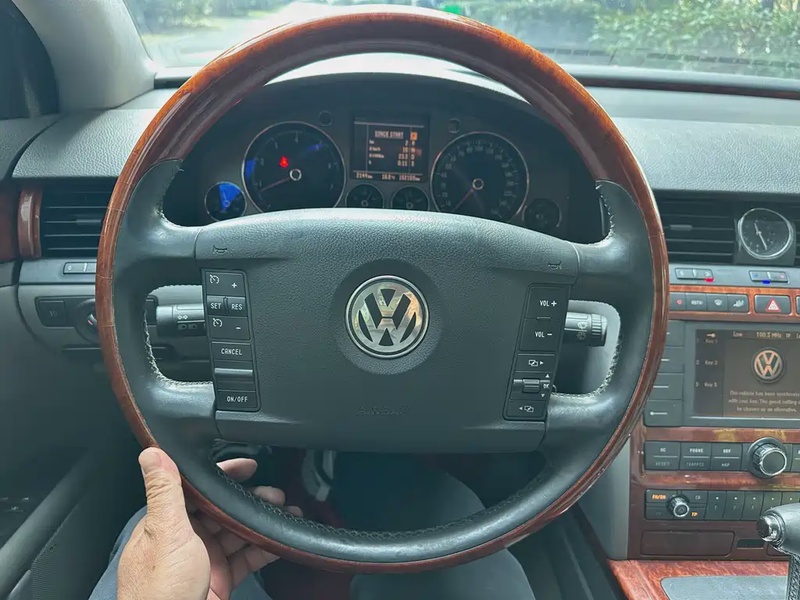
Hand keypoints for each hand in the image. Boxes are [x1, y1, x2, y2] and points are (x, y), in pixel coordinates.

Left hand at [118, 447, 300, 599]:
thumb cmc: (159, 592)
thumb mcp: (165, 532)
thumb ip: (165, 492)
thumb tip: (153, 452)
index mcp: (168, 522)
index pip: (198, 489)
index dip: (224, 475)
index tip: (248, 465)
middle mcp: (186, 539)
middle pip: (223, 510)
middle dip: (250, 499)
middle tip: (275, 493)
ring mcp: (205, 560)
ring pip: (238, 533)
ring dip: (261, 522)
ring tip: (285, 512)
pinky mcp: (220, 580)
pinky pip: (246, 558)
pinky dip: (264, 549)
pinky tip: (280, 541)